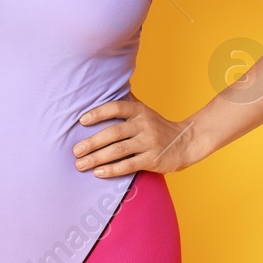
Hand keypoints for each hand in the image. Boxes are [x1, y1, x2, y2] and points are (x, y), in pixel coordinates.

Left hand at [72, 94, 199, 176]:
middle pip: (113, 133)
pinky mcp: (153, 159)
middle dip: (91, 143)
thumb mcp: (144, 111)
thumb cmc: (158, 126)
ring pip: (118, 151)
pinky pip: (128, 165)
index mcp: (139, 110)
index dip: (97, 113)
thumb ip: (126, 104)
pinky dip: (111, 170)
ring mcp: (149, 142)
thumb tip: (101, 89)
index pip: (115, 108)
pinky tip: (98, 173)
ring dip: (96, 158)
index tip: (81, 121)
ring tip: (80, 164)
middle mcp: (144, 125)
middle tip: (75, 151)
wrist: (186, 142)